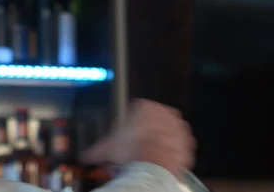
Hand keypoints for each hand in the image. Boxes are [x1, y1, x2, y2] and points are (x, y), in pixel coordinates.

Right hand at [80, 99, 195, 178]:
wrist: (153, 167)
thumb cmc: (134, 151)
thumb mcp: (108, 148)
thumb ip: (97, 149)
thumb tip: (87, 155)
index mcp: (145, 107)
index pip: (139, 109)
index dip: (132, 123)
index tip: (129, 132)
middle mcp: (164, 113)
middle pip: (154, 119)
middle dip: (148, 130)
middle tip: (139, 142)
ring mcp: (177, 127)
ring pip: (168, 130)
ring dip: (161, 139)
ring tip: (150, 151)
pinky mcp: (186, 142)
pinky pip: (180, 144)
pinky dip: (172, 151)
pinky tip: (162, 158)